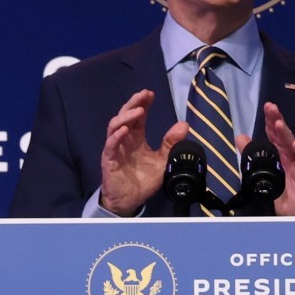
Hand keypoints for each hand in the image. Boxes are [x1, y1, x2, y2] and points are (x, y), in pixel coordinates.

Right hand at [100, 89, 188, 215]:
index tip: (151, 94)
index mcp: (136, 137)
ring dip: (126, 116)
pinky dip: (117, 136)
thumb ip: (171, 143)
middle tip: (144, 94)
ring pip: (115, 126)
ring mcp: (115, 148)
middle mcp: (125, 139)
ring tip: (139, 110)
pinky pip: (111, 144)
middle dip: (134, 103)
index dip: (144, 103)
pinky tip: (126, 129)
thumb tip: (184, 125)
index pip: (138, 116)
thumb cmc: (143, 180)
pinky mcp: (109, 159)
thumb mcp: (162, 160)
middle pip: (125, 115)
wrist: (130, 200)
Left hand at [248, 101, 294, 215]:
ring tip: (278, 123)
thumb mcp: (263, 173)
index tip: (267, 107)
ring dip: (286, 134)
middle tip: (271, 107)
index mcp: (280, 155)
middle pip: (283, 135)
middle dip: (277, 121)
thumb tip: (240, 138)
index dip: (270, 121)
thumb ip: (252, 155)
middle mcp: (290, 156)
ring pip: (292, 145)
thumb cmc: (283, 192)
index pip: (274, 135)